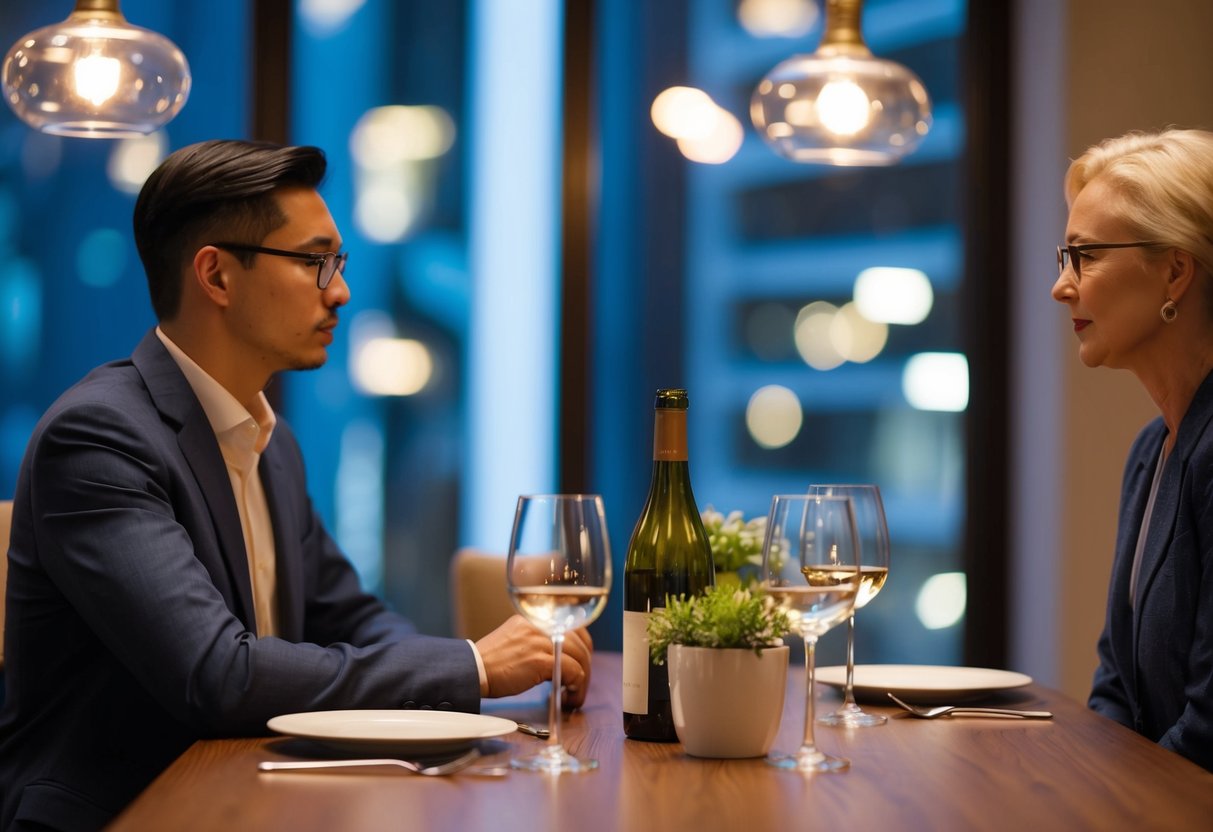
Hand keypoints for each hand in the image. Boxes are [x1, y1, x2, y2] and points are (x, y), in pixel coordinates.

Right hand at [475, 616, 593, 708]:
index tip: (580, 664)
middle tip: (579, 685)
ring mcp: (542, 640)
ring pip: (580, 657)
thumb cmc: (490, 663)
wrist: (472, 670)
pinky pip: (573, 672)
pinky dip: (576, 687)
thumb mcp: (517, 640)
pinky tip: (567, 697)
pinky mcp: (541, 659)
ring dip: (582, 680)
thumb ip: (538, 642)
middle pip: (581, 642)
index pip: (573, 626)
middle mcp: (541, 624)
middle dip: (585, 666)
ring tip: (574, 695)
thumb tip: (561, 657)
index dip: (582, 648)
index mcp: (535, 618)